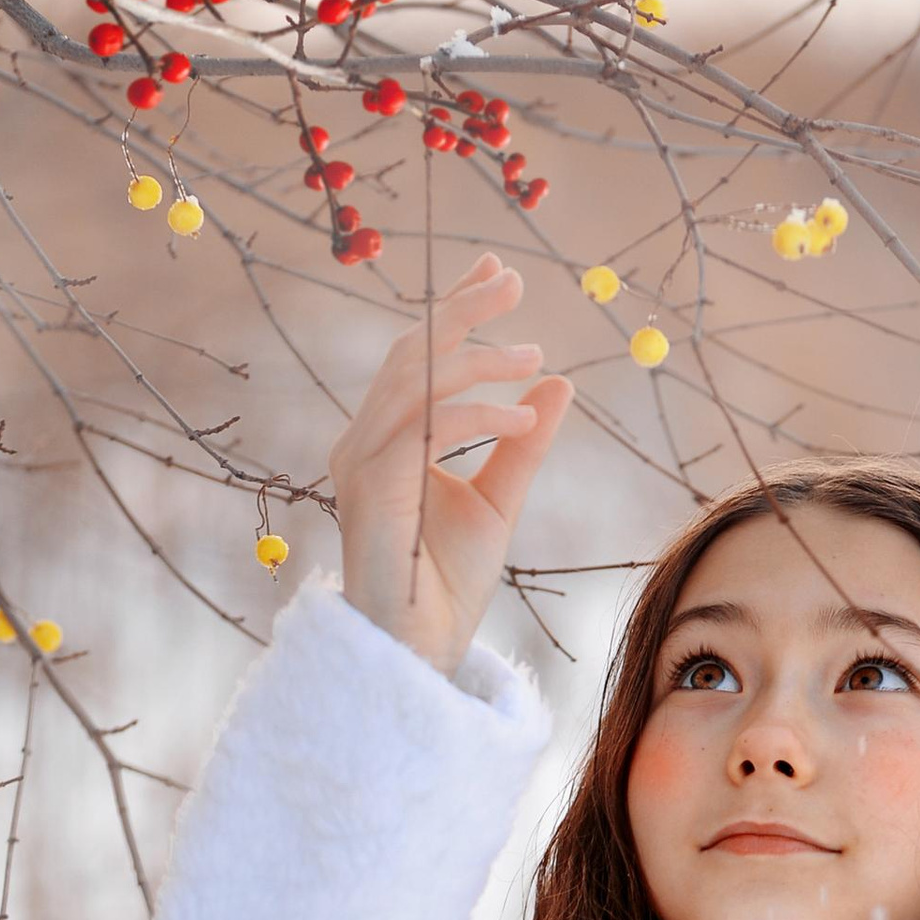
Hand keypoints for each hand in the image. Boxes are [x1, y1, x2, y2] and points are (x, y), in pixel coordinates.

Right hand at [327, 251, 574, 674]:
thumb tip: (558, 381)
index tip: (496, 270)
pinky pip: (425, 426)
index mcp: (387, 437)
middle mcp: (364, 441)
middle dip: (463, 308)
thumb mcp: (501, 499)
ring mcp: (361, 462)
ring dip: (478, 357)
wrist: (420, 649)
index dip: (454, 306)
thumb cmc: (448, 583)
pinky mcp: (371, 487)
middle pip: (411, 350)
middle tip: (514, 281)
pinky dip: (478, 415)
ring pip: (415, 378)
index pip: (418, 354)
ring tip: (533, 355)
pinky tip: (523, 417)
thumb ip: (524, 442)